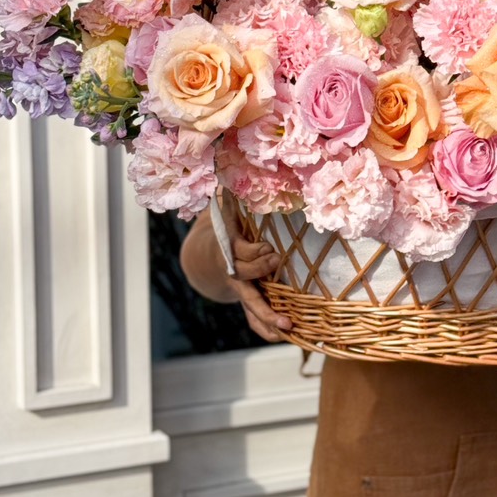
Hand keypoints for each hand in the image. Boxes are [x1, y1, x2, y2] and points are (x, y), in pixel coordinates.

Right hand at [220, 192, 292, 344]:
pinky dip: (267, 327)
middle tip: (278, 267)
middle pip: (245, 277)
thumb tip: (223, 160)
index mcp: (229, 248)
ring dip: (268, 315)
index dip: (254, 253)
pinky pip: (254, 317)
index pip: (240, 253)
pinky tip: (286, 336)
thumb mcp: (224, 207)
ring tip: (288, 326)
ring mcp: (240, 287)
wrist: (207, 257)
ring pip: (251, 304)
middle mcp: (233, 271)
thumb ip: (227, 191)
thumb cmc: (226, 227)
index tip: (271, 250)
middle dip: (261, 273)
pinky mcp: (248, 297)